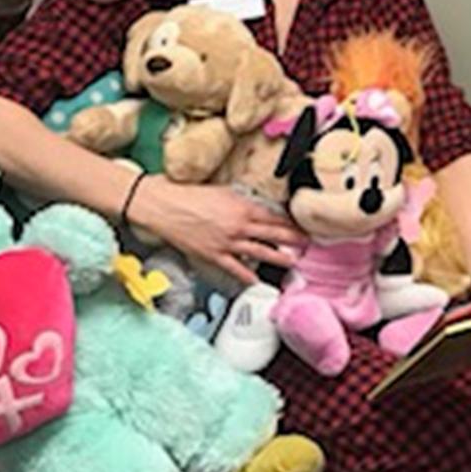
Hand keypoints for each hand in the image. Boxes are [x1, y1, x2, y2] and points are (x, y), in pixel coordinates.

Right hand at [134, 179, 301, 289]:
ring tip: (293, 262)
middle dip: (294, 240)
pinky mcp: (215, 255)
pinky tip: (259, 281)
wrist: (162, 205)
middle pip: (275, 234)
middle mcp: (239, 225)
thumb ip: (238, 201)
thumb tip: (252, 208)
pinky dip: (249, 276)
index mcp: (241, 206)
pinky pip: (237, 269)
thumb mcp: (219, 190)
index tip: (301, 225)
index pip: (274, 216)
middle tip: (308, 244)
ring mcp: (228, 242)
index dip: (290, 222)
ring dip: (280, 258)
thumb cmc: (185, 193)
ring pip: (262, 252)